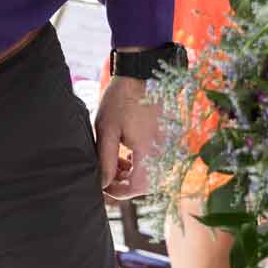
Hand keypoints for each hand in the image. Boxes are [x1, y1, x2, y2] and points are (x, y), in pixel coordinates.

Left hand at [95, 74, 164, 199]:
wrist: (143, 76)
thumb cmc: (122, 99)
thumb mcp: (106, 129)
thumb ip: (105, 159)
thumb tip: (102, 183)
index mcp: (149, 152)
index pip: (135, 188)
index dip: (116, 192)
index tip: (101, 184)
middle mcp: (163, 154)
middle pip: (144, 185)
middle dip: (122, 183)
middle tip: (105, 172)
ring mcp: (166, 148)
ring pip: (149, 176)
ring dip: (130, 175)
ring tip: (113, 161)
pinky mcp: (166, 143)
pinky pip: (154, 164)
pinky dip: (138, 165)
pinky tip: (124, 155)